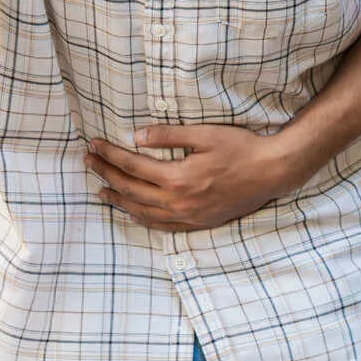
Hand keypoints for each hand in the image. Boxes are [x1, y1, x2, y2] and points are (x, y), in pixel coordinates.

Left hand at [87, 124, 307, 230]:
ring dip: (118, 200)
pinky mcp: (198, 223)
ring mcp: (188, 216)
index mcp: (178, 178)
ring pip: (142, 212)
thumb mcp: (205, 134)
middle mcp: (179, 202)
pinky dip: (141, 218)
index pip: (132, 166)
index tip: (94, 145)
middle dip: (106, 174)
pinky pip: (161, 226)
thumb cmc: (241, 148)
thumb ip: (169, 136)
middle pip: (131, 190)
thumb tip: (136, 136)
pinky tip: (133, 212)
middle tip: (88, 162)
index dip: (110, 155)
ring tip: (100, 191)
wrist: (272, 172)